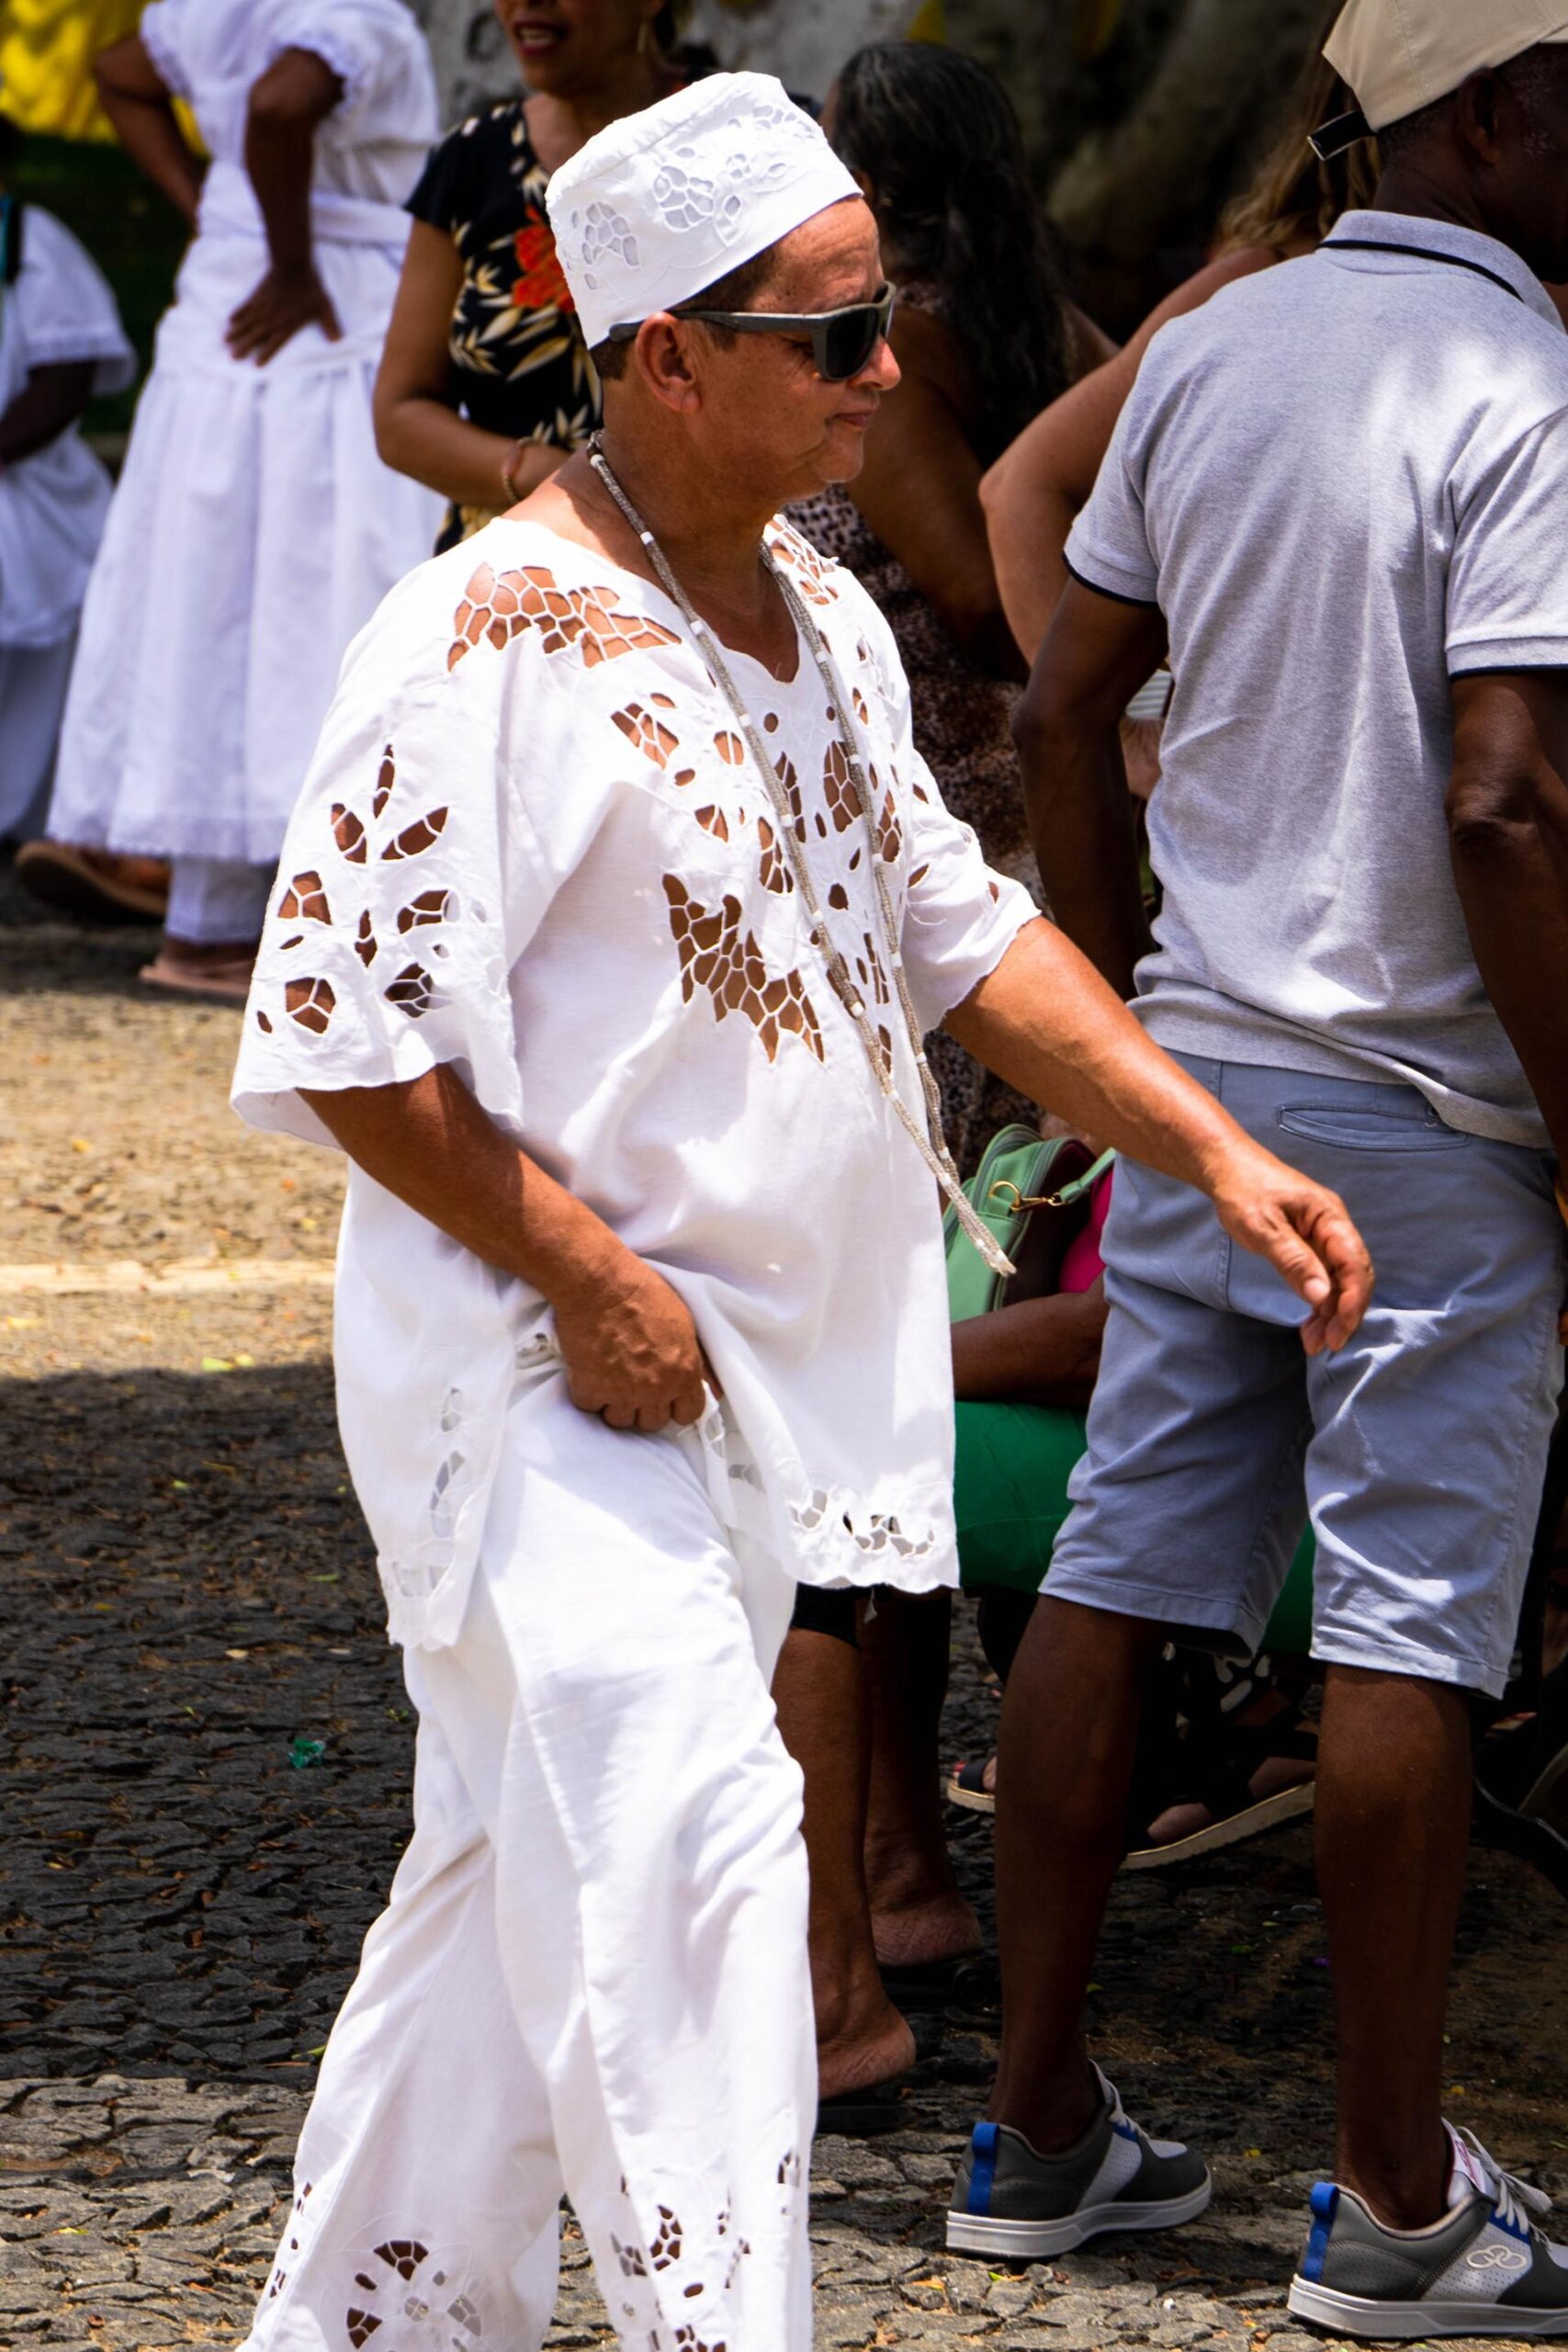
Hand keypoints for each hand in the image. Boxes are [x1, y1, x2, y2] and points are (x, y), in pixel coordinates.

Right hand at [226, 266, 340, 364]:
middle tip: (232, 357)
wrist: (293, 264)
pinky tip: (230, 321)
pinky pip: (244, 307)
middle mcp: (271, 319)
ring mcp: (262, 307)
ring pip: (246, 323)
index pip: (274, 344)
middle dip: (244, 347)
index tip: (256, 365)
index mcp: (286, 325)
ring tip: (226, 341)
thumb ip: (330, 325)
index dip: (265, 354)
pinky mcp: (257, 295)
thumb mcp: (324, 307)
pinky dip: (237, 314)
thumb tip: (338, 341)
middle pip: (254, 336)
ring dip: (236, 333)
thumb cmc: (310, 287)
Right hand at [553, 1247, 713, 1433]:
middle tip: (635, 1384)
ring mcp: (621, 1392)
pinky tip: (591, 1373)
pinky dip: (589, 1394)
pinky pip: (590, 1407)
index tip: (667, 1397)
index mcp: (683, 1373)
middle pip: (653, 1423)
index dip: (678, 1407)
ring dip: (616, 1404)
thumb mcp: (685, 1323)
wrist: (601, 1284)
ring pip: (620, 1421)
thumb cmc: (645, 1294)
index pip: (689, 1415)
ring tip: (611, 1380)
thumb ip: (700, 1362)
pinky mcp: (590, 1388)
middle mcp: (655, 1389)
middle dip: (646, 1407)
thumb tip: (715, 1390)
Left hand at [1208, 1144, 1373, 1355]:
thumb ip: (1293, 1260)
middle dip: (1344, 1313)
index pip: (1355, 1264)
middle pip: (1353, 1277)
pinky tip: (1310, 1325)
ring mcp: (1322, 1238)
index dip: (1352, 1301)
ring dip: (1330, 1314)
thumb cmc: (1243, 1190)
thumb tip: (1322, 1295)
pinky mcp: (1308, 1246)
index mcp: (1329, 1218)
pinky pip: (1321, 1279)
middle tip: (1327, 1345)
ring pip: (1338, 1282)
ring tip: (1314, 1343)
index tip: (1339, 1331)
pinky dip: (1318, 1303)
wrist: (1226, 1168)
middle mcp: (1333, 1228)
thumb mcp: (1263, 1227)